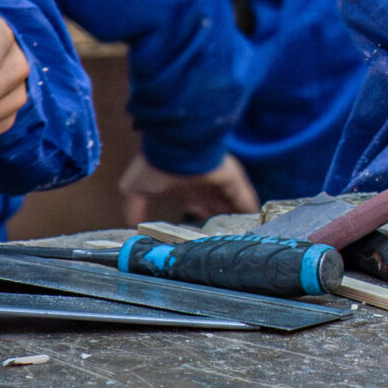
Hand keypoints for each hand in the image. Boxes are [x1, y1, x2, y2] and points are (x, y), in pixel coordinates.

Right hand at [120, 151, 258, 225]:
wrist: (174, 148)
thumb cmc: (154, 165)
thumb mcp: (134, 188)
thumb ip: (134, 207)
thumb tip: (132, 226)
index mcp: (182, 188)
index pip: (194, 205)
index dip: (198, 218)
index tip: (199, 236)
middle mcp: (202, 185)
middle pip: (215, 207)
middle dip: (220, 221)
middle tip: (224, 239)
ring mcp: (219, 182)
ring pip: (232, 204)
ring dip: (236, 219)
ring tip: (242, 236)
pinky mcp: (233, 180)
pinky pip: (245, 198)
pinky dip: (249, 210)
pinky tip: (255, 222)